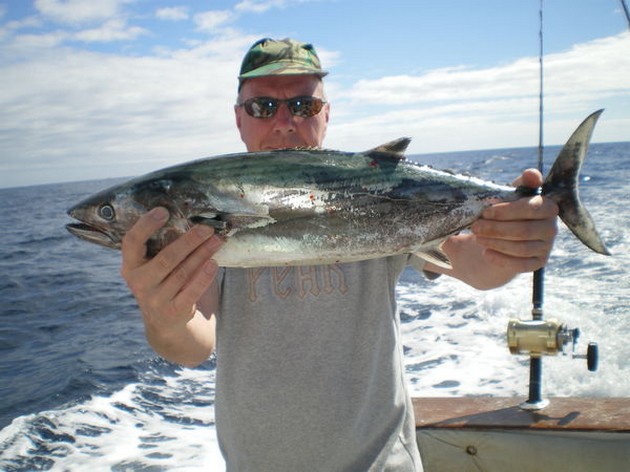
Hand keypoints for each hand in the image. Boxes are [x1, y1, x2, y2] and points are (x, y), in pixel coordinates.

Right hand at [120, 207, 223, 349]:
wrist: (167, 326)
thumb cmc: (165, 285)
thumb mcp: (155, 268)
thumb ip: (164, 247)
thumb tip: (190, 219)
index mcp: (131, 266)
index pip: (131, 242)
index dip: (146, 225)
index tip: (163, 210)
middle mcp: (139, 283)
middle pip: (166, 258)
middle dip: (189, 241)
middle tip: (207, 228)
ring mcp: (155, 300)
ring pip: (182, 273)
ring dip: (202, 254)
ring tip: (217, 241)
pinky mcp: (173, 312)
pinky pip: (191, 291)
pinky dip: (204, 277)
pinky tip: (214, 263)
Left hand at [471, 169, 558, 272]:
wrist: (507, 237)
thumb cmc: (509, 211)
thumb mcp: (511, 195)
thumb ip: (521, 183)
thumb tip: (531, 173)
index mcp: (549, 207)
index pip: (531, 208)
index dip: (506, 211)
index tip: (485, 211)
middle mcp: (552, 228)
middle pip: (523, 230)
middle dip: (495, 229)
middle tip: (475, 226)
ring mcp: (547, 247)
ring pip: (520, 248)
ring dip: (495, 242)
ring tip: (478, 237)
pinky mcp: (538, 262)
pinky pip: (520, 264)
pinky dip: (501, 259)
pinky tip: (486, 253)